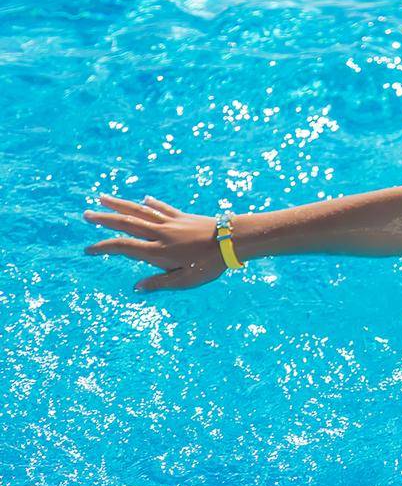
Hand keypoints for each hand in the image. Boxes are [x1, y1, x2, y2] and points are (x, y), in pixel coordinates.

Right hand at [82, 194, 225, 291]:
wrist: (233, 240)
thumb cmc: (210, 264)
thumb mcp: (184, 280)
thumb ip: (159, 283)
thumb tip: (136, 287)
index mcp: (157, 251)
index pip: (123, 246)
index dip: (103, 248)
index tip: (88, 249)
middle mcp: (160, 233)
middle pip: (127, 222)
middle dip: (104, 218)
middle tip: (85, 213)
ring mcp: (171, 222)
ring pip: (140, 210)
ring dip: (120, 204)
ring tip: (103, 198)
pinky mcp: (183, 216)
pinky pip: (163, 208)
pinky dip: (151, 203)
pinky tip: (145, 199)